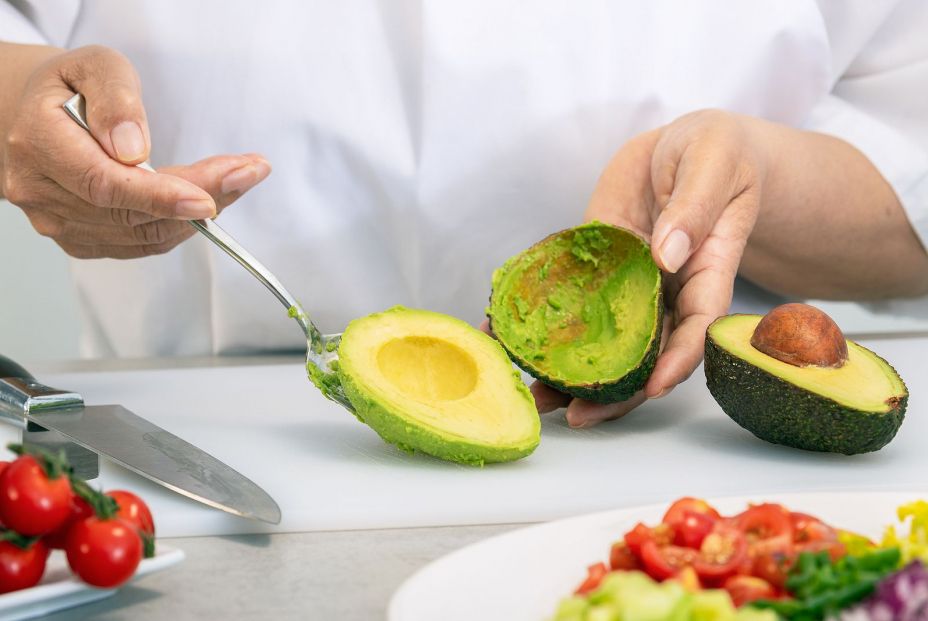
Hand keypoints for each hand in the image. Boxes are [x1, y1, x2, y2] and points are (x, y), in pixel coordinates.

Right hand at [1, 45, 269, 258]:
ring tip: (238, 178)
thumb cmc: (71, 88)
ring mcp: (61, 223)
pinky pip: (143, 242)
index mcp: (38, 143)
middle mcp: (43, 192)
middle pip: (132, 213)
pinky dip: (182, 224)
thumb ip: (114, 98)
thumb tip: (132, 147)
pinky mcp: (84, 241)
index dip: (159, 197)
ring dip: (201, 211)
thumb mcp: (95, 66)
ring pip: (145, 233)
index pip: (103, 183)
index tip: (207, 198)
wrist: (41, 117)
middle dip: (201, 195)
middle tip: (248, 172)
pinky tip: (209, 198)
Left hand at [536, 109, 767, 426]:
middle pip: (646, 352)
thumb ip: (694, 207)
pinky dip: (542, 317)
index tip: (653, 387)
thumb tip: (666, 255)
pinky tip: (506, 333)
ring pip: (605, 337)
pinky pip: (569, 295)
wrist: (681, 144)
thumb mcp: (714, 163)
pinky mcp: (595, 265)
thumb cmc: (715, 151)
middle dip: (615, 390)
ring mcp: (629, 282)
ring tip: (536, 394)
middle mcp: (667, 289)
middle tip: (577, 415)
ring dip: (573, 370)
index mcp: (707, 271)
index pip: (697, 327)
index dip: (677, 361)